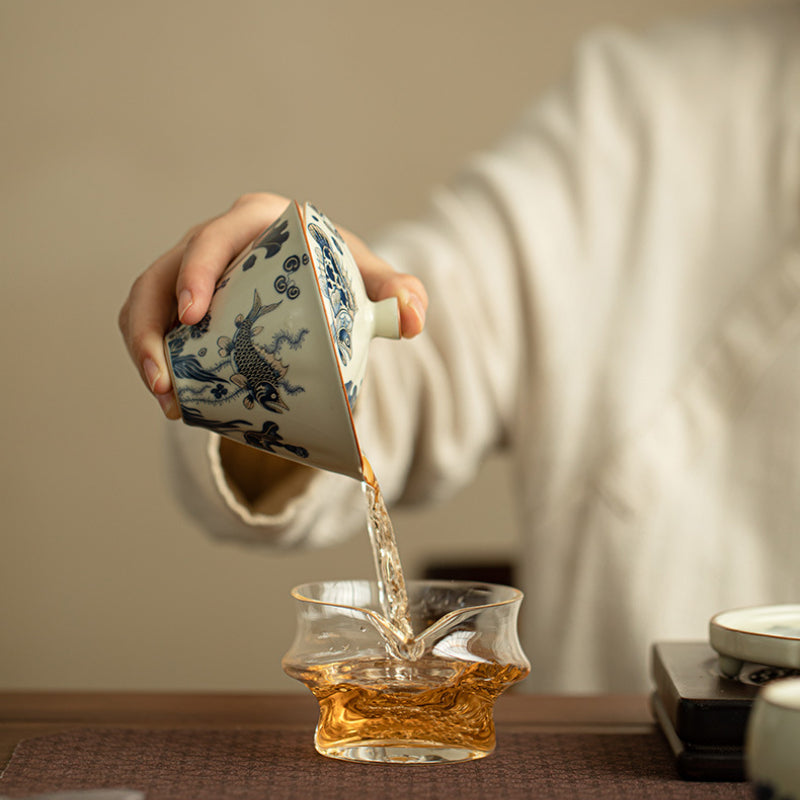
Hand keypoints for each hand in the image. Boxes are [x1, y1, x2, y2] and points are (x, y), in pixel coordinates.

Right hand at [118, 193, 427, 418]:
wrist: (320, 285)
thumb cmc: (339, 273)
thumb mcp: (368, 279)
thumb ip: (396, 292)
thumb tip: (412, 318)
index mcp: (258, 222)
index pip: (216, 236)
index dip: (196, 271)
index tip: (194, 316)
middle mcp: (216, 241)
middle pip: (165, 272)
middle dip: (152, 325)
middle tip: (164, 377)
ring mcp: (192, 272)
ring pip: (146, 302)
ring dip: (145, 349)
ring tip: (164, 398)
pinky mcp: (181, 302)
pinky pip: (151, 325)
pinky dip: (152, 359)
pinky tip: (172, 400)